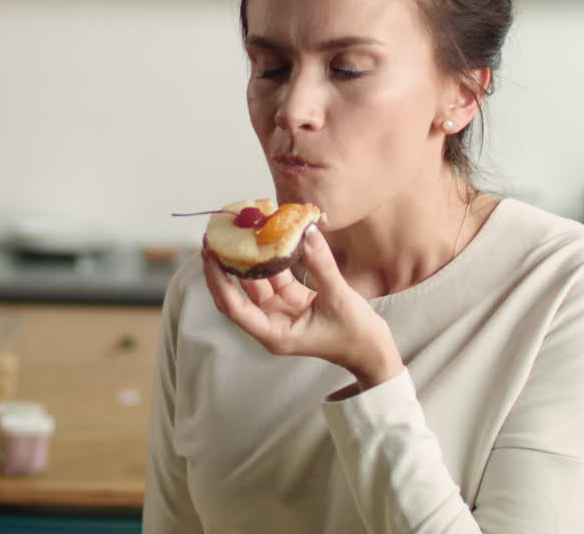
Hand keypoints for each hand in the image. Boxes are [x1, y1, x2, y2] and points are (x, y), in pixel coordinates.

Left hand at [202, 225, 403, 387]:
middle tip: (214, 236)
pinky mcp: (292, 301)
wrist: (373, 352)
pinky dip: (272, 258)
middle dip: (224, 266)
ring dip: (248, 258)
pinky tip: (268, 236)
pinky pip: (275, 276)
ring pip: (256, 281)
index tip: (210, 254)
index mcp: (274, 334)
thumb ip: (321, 266)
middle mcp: (271, 323)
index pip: (234, 307)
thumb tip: (307, 231)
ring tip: (238, 229)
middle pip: (237, 293)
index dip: (218, 281)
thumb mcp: (339, 299)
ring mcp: (281, 311)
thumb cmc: (356, 337)